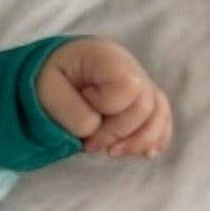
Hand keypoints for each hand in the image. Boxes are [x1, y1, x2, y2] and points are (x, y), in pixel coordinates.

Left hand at [35, 38, 171, 158]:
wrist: (55, 70)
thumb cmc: (50, 78)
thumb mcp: (47, 91)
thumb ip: (71, 111)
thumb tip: (94, 129)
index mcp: (107, 57)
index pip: (128, 87)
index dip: (109, 110)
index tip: (84, 122)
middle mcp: (131, 67)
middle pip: (147, 106)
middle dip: (119, 134)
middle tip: (90, 145)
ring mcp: (142, 83)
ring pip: (160, 114)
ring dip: (140, 141)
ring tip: (114, 152)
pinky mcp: (145, 100)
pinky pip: (162, 119)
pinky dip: (155, 138)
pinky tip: (143, 153)